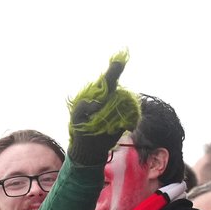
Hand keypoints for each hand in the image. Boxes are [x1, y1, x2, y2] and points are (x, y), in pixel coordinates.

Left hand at [67, 50, 139, 164]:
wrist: (89, 147)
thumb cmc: (80, 129)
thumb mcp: (76, 118)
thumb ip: (82, 106)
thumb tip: (96, 102)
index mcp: (99, 95)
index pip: (108, 81)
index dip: (114, 70)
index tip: (119, 61)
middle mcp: (112, 97)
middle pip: (121, 93)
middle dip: (115, 104)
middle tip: (102, 118)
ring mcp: (121, 107)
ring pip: (129, 104)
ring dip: (122, 114)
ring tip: (109, 126)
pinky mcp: (127, 117)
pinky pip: (134, 115)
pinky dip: (131, 121)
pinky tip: (124, 127)